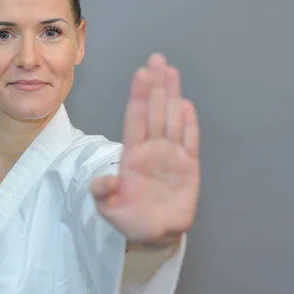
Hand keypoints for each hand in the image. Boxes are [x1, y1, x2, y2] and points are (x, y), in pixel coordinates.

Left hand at [91, 53, 199, 244]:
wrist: (155, 235)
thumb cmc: (130, 219)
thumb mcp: (109, 209)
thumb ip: (104, 193)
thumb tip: (103, 181)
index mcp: (132, 155)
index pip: (135, 119)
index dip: (138, 96)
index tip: (140, 74)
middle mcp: (152, 149)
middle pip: (154, 111)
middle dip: (156, 85)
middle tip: (158, 59)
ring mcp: (171, 155)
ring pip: (172, 119)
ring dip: (172, 95)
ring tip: (171, 71)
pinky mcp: (189, 167)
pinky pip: (190, 141)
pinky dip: (189, 124)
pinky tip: (185, 105)